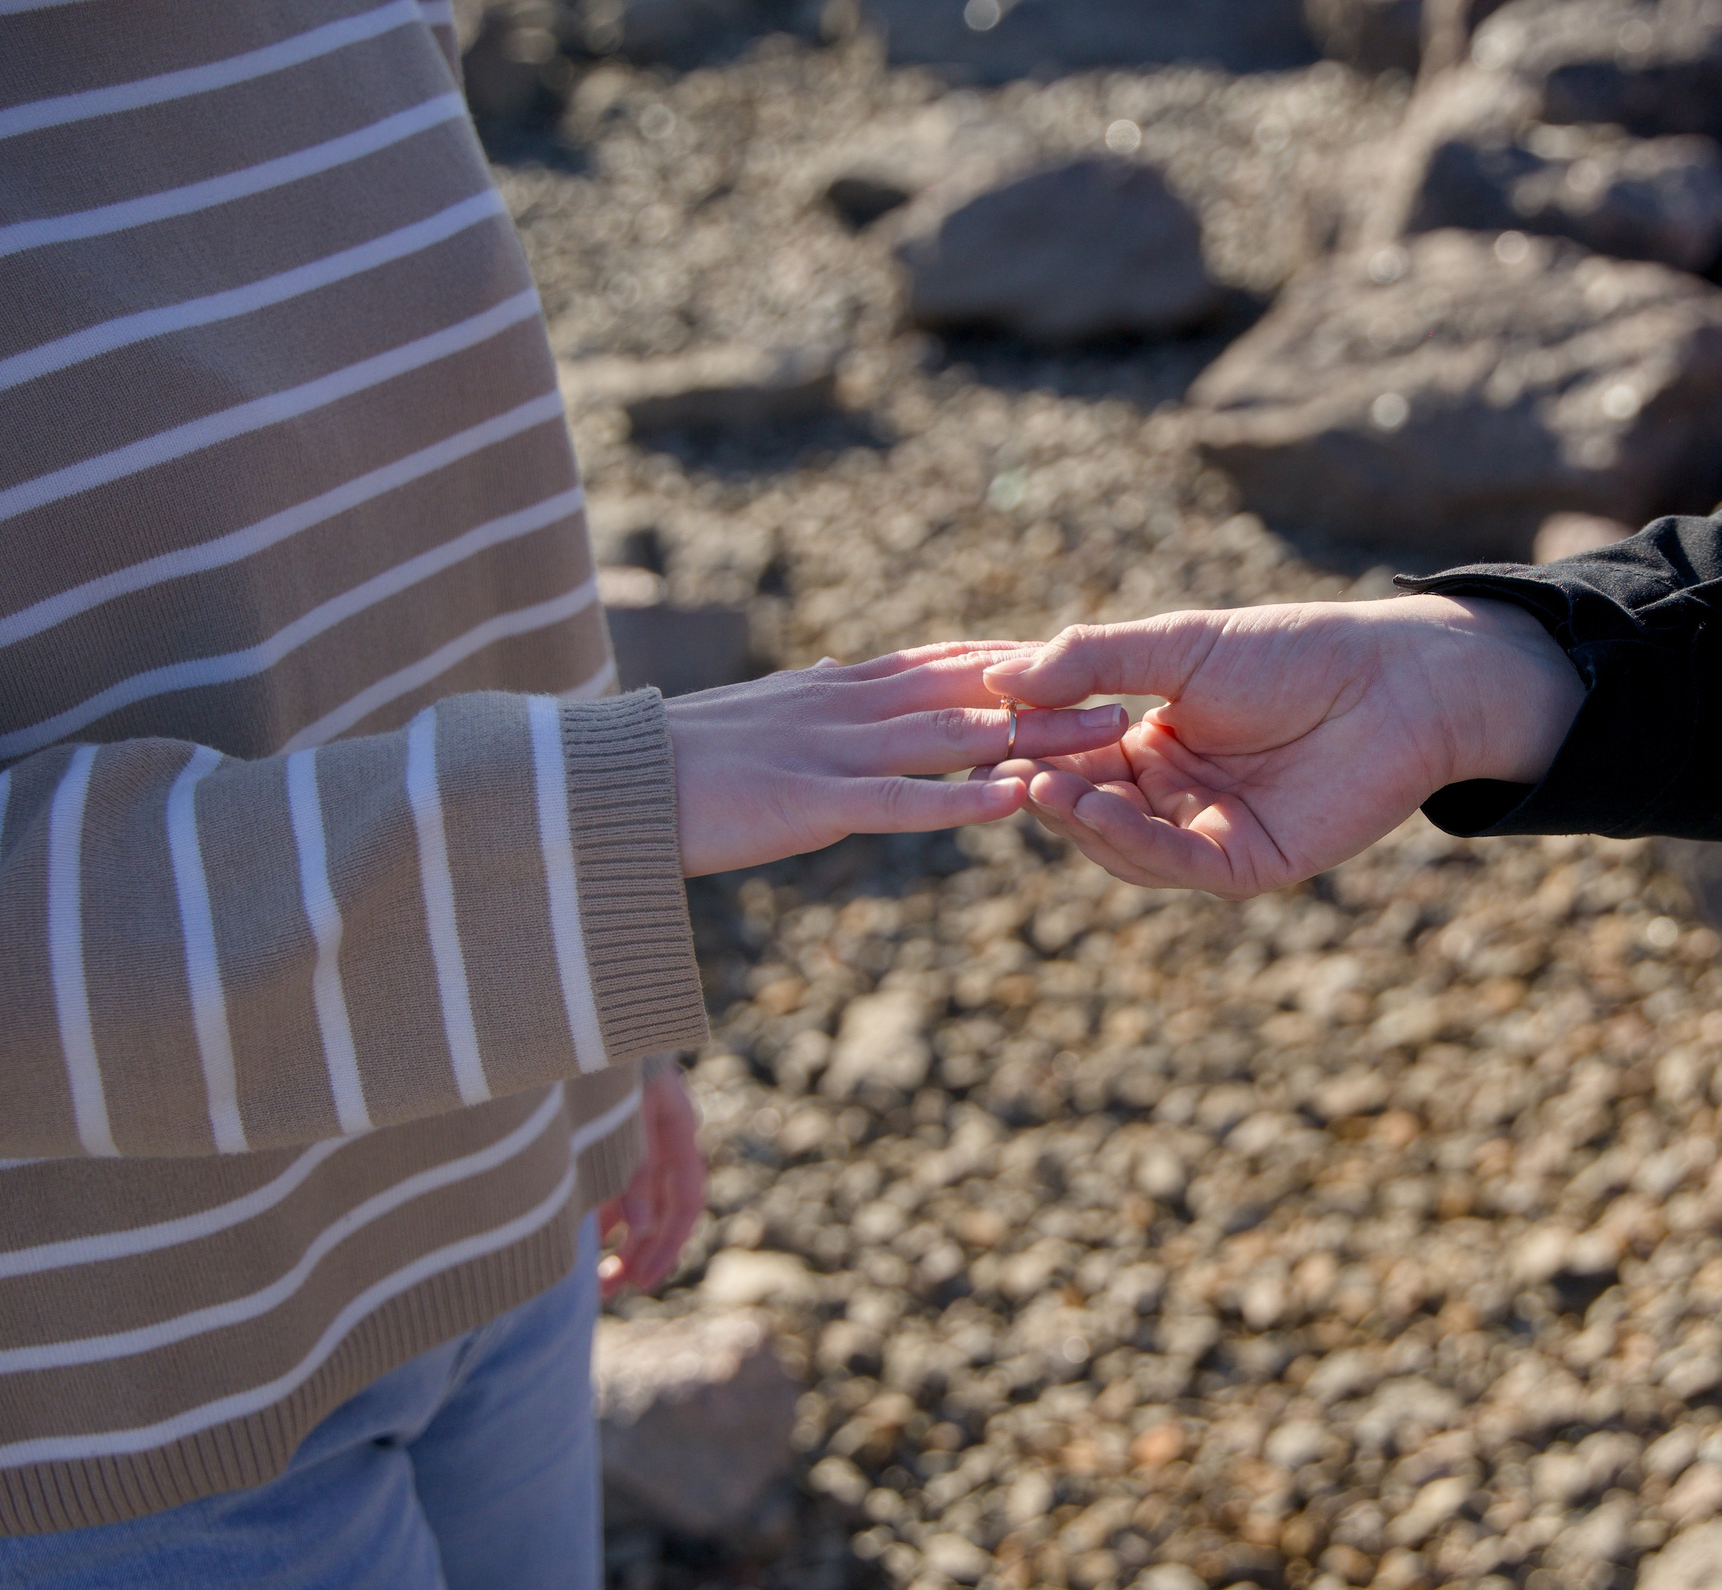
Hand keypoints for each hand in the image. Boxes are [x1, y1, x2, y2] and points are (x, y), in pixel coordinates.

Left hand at [596, 1065, 705, 1297]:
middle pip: (662, 1209)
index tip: (643, 1280)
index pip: (686, 1199)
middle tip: (611, 1291)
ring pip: (637, 1202)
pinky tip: (580, 1242)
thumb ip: (631, 1169)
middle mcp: (661, 1136)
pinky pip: (613, 1187)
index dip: (668, 1244)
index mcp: (675, 1127)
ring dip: (621, 1244)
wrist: (571, 1011)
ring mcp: (635, 1137)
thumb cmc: (596, 1058)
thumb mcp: (619, 1113)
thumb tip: (644, 1226)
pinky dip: (600, 1217)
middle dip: (641, 1254)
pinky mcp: (608, 1136)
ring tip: (595, 1283)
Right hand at [665, 641, 1129, 875]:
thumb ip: (807, 700)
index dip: (1008, 658)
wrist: (597, 786)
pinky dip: (961, 799)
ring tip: (1107, 737)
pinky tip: (1015, 801)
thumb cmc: (667, 761)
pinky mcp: (809, 804)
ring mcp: (830, 753)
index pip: (937, 661)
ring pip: (952, 737)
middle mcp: (842, 708)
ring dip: (1035, 736)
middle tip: (1123, 693)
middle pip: (966, 691)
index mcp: (830, 690)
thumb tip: (835, 677)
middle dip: (1048, 693)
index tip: (1070, 654)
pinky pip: (901, 801)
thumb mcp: (754, 716)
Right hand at [974, 597, 1581, 898]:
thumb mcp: (1177, 646)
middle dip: (1040, 784)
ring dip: (1073, 815)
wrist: (1397, 681)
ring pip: (1117, 843)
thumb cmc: (1295, 652)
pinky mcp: (1244, 865)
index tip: (976, 721)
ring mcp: (1206, 834)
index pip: (1070, 753)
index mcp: (1152, 743)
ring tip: (1034, 781)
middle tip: (995, 762)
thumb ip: (1091, 660)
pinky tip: (1085, 804)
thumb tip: (996, 676)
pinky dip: (1123, 838)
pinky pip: (1170, 863)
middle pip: (1085, 805)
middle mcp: (1173, 795)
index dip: (1025, 740)